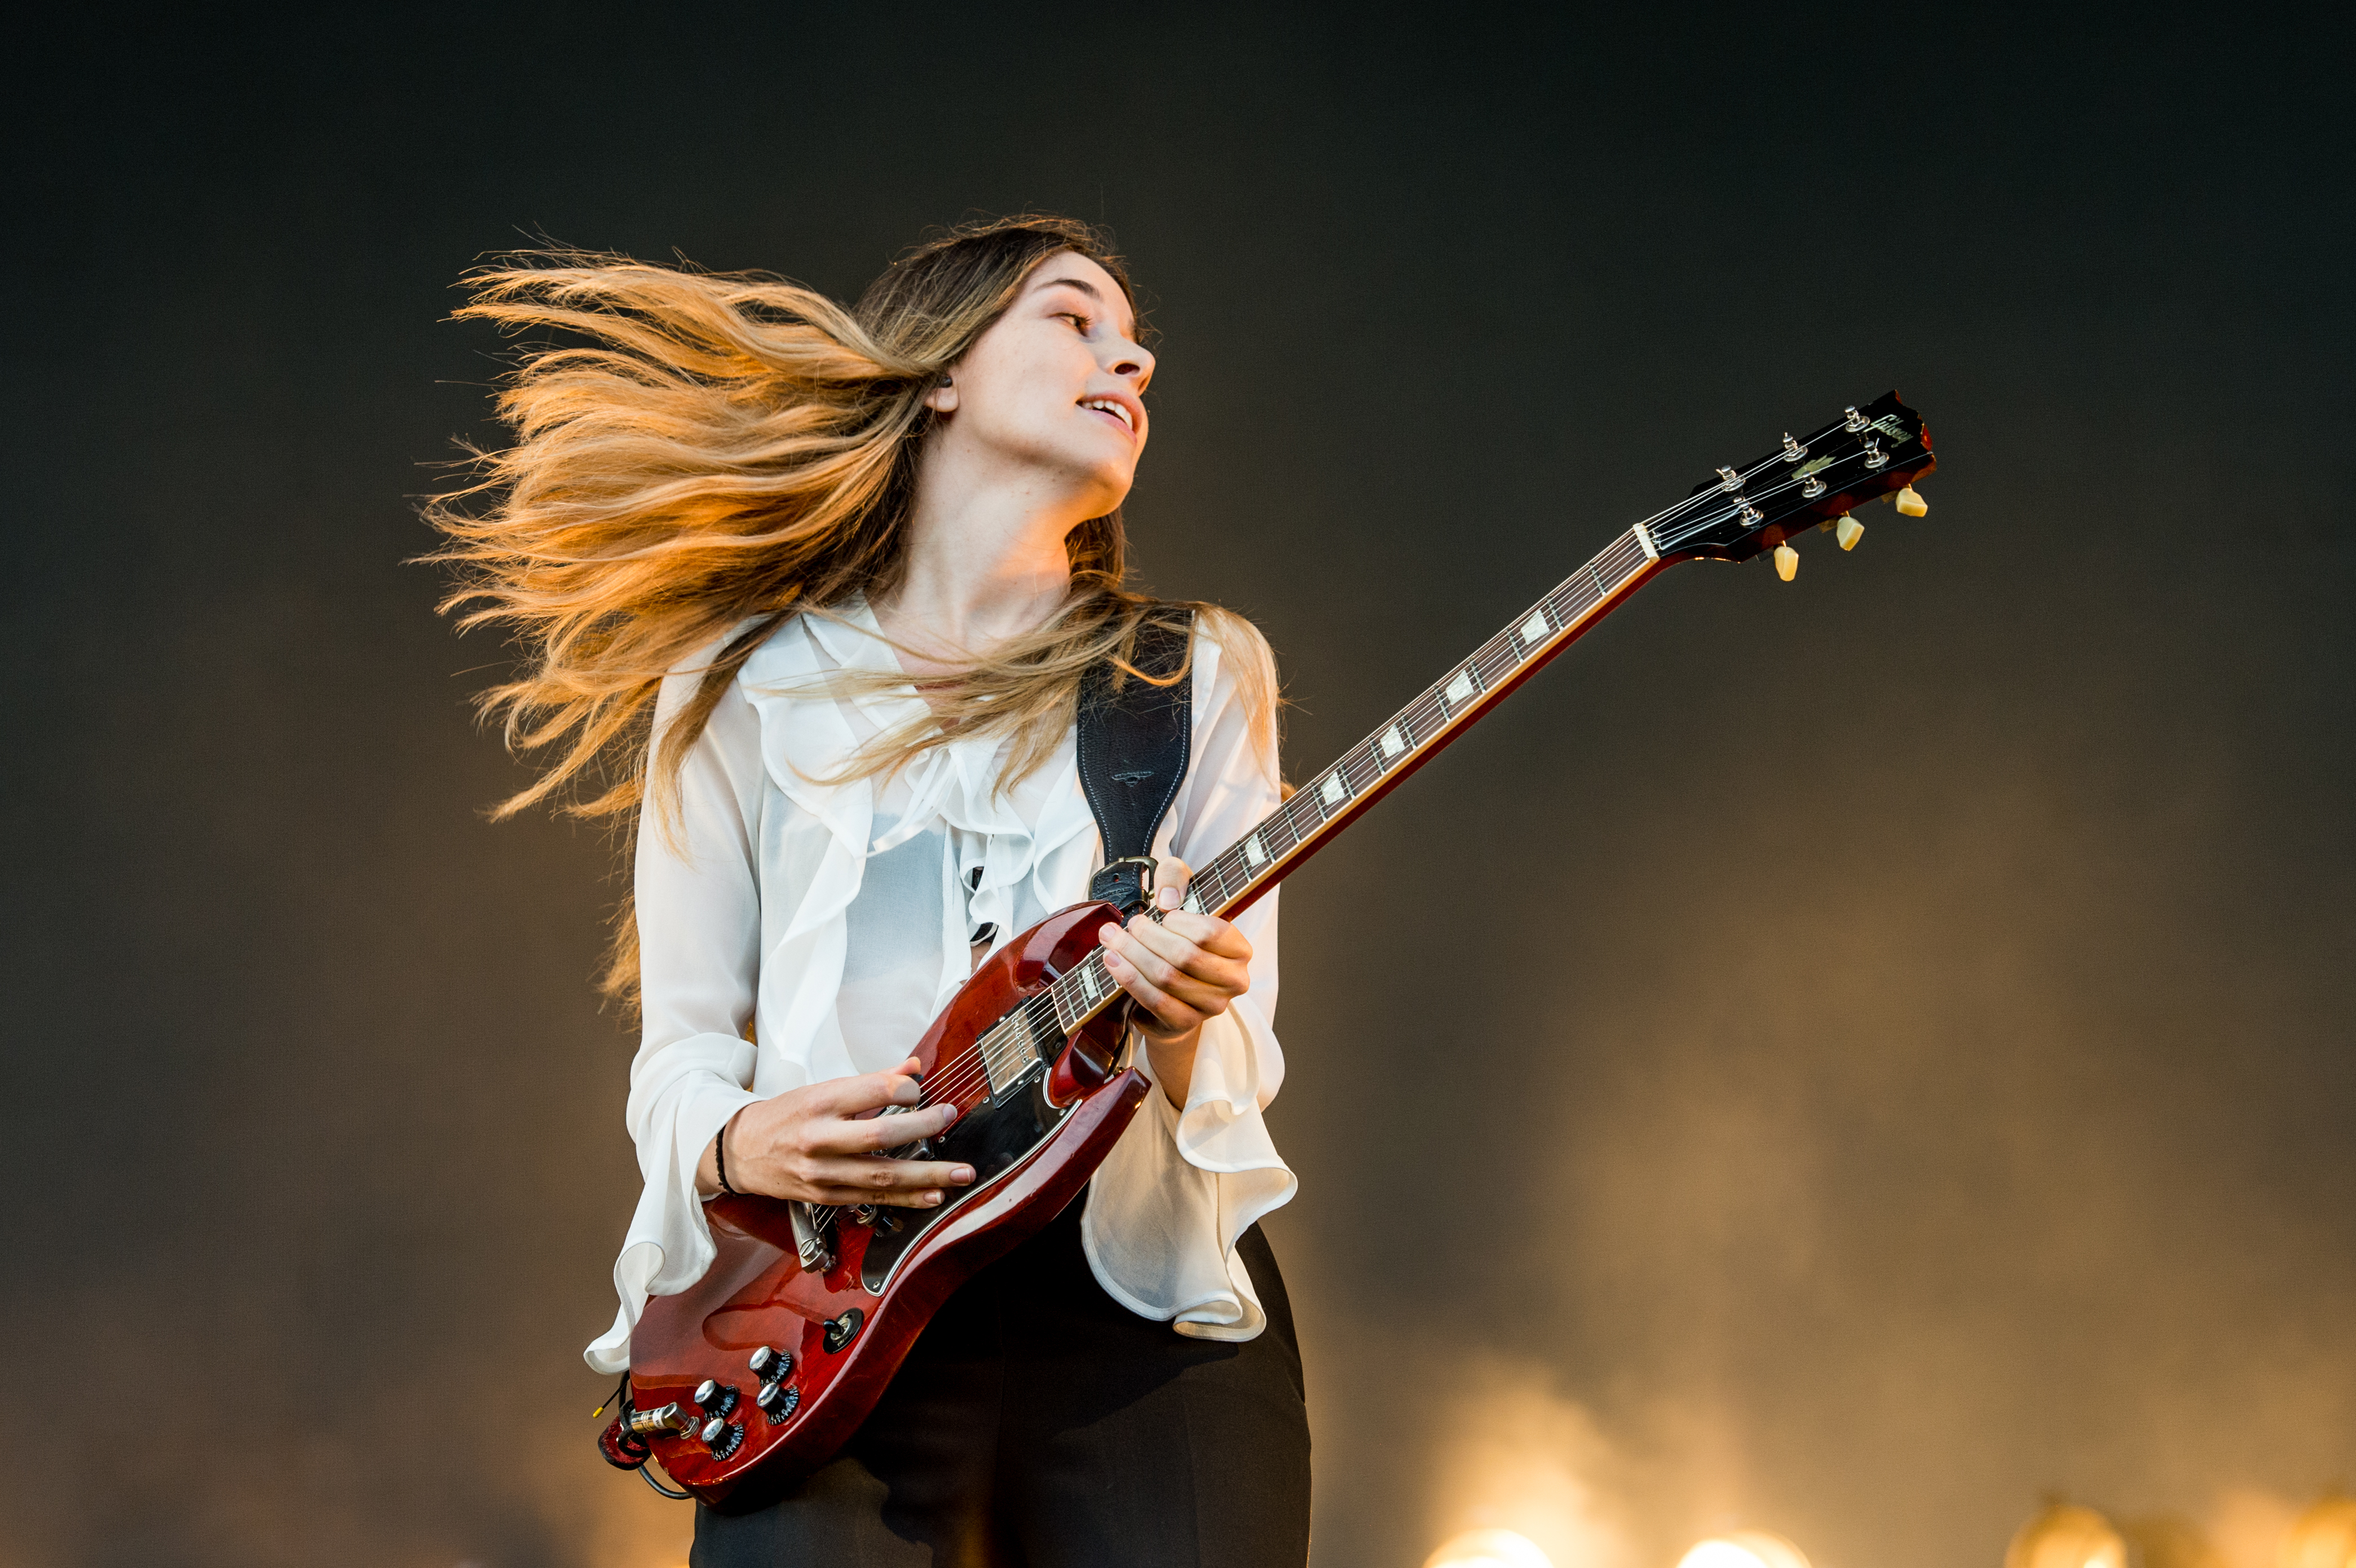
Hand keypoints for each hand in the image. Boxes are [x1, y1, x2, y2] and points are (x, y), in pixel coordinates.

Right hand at [700, 1057, 973, 1206]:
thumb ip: (872, 1081)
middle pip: (880, 1135)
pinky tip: (933, 1195)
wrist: (740, 1152)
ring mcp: (822, 1173)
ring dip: (927, 1176)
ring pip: (882, 1176)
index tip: (920, 1089)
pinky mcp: (826, 1197)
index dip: (903, 1089)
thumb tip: (914, 1067)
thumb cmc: (786, 1116)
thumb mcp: (821, 1089)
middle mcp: (819, 1139)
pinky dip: (907, 1199)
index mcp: (819, 1103)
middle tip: (950, 1118)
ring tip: (961, 1173)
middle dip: (923, 1128)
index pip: (870, 1091)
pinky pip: (873, 1200)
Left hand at [1096, 858, 1253, 1105]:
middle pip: (1185, 955)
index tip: (1158, 912)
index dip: (1178, 921)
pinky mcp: (1185, 1023)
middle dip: (1147, 936)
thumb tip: (1168, 901)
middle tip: (1126, 925)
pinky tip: (1112, 962)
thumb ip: (1176, 877)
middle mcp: (1234, 981)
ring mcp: (1211, 1006)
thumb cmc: (1181, 937)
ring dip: (1132, 955)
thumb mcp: (1182, 895)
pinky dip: (1129, 978)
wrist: (1174, 990)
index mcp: (1241, 949)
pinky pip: (1154, 1000)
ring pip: (1166, 977)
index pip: (1211, 932)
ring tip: (1111, 939)